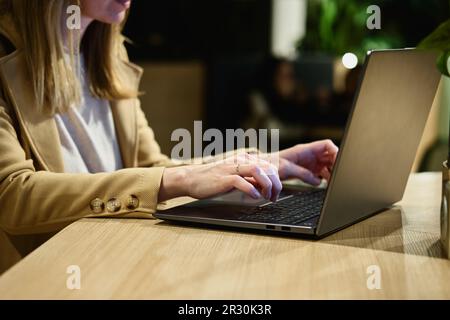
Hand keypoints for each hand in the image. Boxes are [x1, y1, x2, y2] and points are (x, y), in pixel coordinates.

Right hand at [158, 153, 281, 201]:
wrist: (192, 178)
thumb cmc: (213, 179)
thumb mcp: (236, 177)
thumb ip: (250, 179)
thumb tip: (265, 187)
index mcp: (244, 158)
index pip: (269, 165)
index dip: (276, 179)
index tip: (275, 193)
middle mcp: (240, 160)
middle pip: (267, 167)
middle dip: (276, 183)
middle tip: (274, 197)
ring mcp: (231, 168)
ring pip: (258, 170)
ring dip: (267, 185)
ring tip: (267, 196)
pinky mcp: (223, 178)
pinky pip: (241, 181)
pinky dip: (251, 189)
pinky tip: (254, 197)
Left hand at [276, 139, 338, 184]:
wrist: (264, 170)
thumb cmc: (272, 164)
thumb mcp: (287, 169)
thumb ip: (303, 174)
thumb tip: (317, 180)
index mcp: (305, 150)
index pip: (326, 145)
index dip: (335, 151)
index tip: (338, 161)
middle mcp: (310, 155)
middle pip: (329, 156)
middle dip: (335, 164)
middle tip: (337, 174)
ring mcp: (310, 163)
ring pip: (327, 165)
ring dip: (331, 172)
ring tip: (332, 181)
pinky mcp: (308, 170)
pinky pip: (320, 173)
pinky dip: (324, 178)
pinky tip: (322, 183)